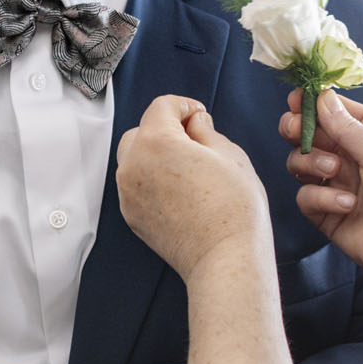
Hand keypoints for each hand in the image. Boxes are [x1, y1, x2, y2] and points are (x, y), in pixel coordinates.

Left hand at [116, 94, 272, 279]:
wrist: (225, 258)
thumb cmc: (234, 209)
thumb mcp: (230, 154)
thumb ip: (205, 130)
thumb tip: (195, 123)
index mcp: (156, 142)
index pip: (161, 106)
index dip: (184, 105)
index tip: (198, 114)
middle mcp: (133, 165)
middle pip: (141, 131)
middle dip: (165, 129)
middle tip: (195, 140)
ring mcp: (128, 193)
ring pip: (134, 159)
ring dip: (156, 155)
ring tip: (189, 168)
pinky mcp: (131, 216)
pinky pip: (136, 185)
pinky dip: (152, 180)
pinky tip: (181, 190)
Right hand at [283, 88, 362, 286]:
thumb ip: (348, 128)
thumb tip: (320, 96)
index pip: (335, 109)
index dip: (313, 102)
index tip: (297, 100)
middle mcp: (352, 156)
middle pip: (309, 133)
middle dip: (298, 130)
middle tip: (296, 132)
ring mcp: (338, 184)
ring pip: (300, 163)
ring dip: (310, 163)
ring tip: (334, 172)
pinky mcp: (327, 213)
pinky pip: (306, 197)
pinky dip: (321, 198)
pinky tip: (346, 205)